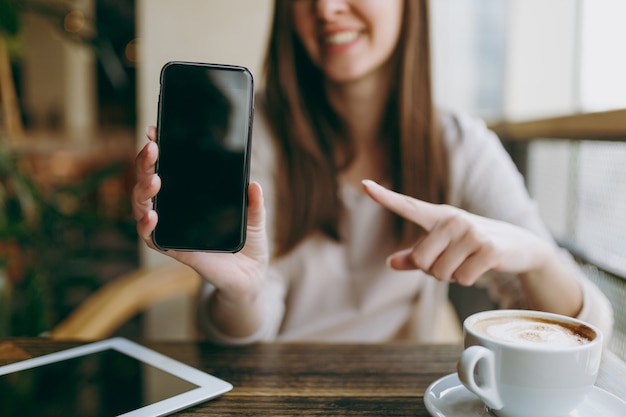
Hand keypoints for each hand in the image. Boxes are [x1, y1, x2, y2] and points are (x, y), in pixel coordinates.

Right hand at [133, 126, 268, 302]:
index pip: (167, 168)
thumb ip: (253, 202)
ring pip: (142, 206)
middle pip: (148, 183)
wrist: (250, 275)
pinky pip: (151, 237)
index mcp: (190, 195)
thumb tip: (253, 184)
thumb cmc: (248, 240)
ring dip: (143, 191)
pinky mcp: (173, 249)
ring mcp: (171, 228)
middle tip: (152, 148)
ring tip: (154, 180)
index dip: (157, 151)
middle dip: (145, 163)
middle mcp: (175, 209)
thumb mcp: (255, 217)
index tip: (154, 131)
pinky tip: (152, 216)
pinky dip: (147, 226)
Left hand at [361, 179, 551, 285]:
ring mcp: (472, 233)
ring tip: (469, 262)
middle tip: (454, 260)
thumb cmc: (474, 246)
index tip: (365, 186)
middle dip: (434, 271)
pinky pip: (461, 279)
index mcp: (439, 217)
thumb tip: (390, 263)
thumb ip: (416, 255)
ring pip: (440, 274)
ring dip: (452, 277)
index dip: (385, 198)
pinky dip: (468, 280)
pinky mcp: (488, 249)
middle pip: (421, 260)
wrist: (521, 246)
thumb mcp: (445, 247)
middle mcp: (453, 220)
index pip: (408, 206)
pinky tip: (482, 267)